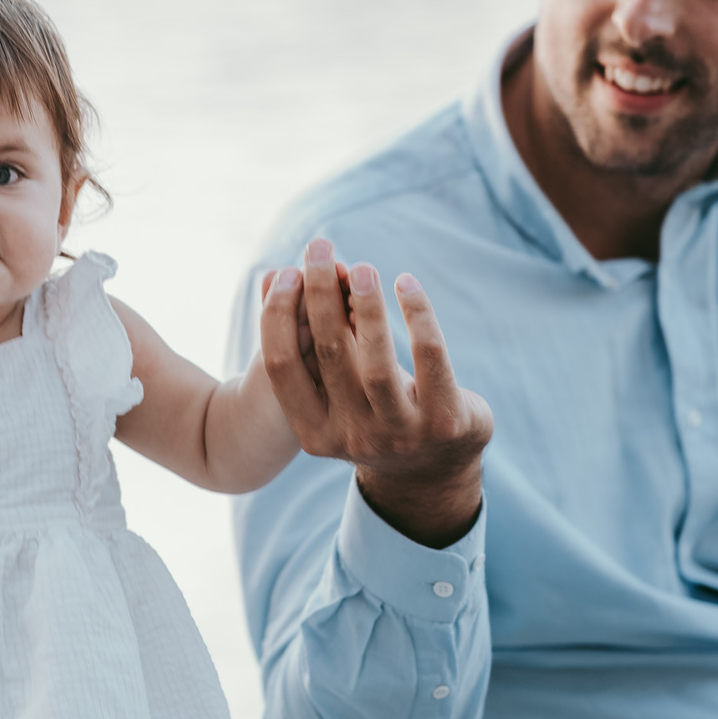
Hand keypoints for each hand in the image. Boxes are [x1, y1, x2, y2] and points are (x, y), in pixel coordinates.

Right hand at [259, 237, 492, 547]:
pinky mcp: (445, 422)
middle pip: (328, 352)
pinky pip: (430, 357)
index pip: (281, 366)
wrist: (433, 470)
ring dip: (367, 305)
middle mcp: (353, 438)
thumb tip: (272, 276)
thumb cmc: (373, 414)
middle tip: (319, 247)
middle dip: (321, 291)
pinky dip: (417, 314)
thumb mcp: (334, 391)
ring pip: (377, 362)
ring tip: (363, 268)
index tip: (287, 272)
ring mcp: (401, 435)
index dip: (278, 314)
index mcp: (314, 433)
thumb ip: (309, 341)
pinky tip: (406, 284)